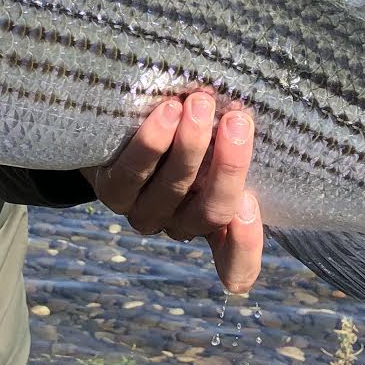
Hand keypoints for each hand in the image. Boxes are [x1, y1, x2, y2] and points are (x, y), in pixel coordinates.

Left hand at [87, 93, 262, 294]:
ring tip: (199, 105)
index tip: (252, 205)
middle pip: (211, 212)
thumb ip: (232, 146)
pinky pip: (132, 172)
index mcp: (214, 222)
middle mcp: (179, 224)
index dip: (246, 245)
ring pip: (172, 188)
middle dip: (229, 166)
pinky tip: (166, 113)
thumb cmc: (183, 136)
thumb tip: (250, 118)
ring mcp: (144, 212)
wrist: (119, 132)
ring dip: (189, 146)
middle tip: (236, 122)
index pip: (236, 259)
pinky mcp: (112, 192)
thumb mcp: (215, 147)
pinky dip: (152, 142)